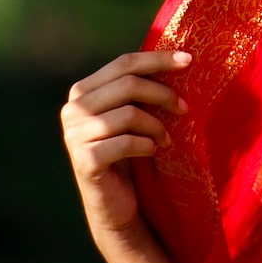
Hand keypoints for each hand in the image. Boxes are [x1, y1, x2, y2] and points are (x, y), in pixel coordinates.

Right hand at [62, 50, 188, 238]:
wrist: (113, 204)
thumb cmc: (125, 155)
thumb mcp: (129, 117)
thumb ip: (137, 91)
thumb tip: (177, 58)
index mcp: (82, 92)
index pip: (123, 63)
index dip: (157, 59)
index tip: (188, 60)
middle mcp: (72, 110)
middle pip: (128, 84)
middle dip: (162, 94)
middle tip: (184, 108)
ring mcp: (75, 135)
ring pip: (129, 113)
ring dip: (156, 126)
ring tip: (165, 139)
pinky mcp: (85, 160)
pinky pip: (126, 142)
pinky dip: (146, 145)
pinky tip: (152, 152)